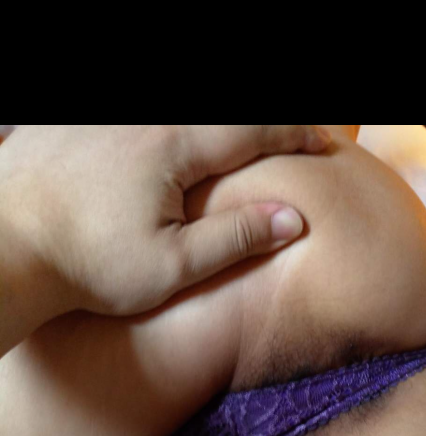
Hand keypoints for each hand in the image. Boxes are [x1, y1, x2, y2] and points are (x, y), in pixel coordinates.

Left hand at [0, 125, 330, 342]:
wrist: (6, 245)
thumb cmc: (86, 265)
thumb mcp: (171, 266)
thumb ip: (234, 238)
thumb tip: (294, 219)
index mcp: (174, 147)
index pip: (255, 130)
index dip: (297, 134)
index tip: (327, 143)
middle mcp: (143, 118)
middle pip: (221, 113)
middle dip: (263, 124)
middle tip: (295, 135)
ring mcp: (106, 116)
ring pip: (182, 114)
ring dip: (218, 125)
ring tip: (242, 140)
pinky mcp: (75, 123)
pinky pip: (137, 121)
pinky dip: (171, 129)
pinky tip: (175, 142)